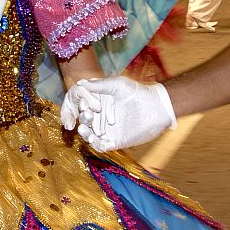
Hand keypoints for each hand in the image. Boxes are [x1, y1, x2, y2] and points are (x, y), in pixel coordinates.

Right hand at [61, 76, 176, 151]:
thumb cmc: (138, 92)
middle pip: (81, 119)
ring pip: (88, 133)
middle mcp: (99, 115)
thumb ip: (99, 86)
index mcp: (97, 101)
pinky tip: (94, 139)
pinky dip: (94, 144)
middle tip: (86, 116)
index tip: (78, 108)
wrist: (157, 108)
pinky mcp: (114, 141)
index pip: (77, 105)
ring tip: (85, 130)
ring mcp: (106, 129)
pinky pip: (99, 146)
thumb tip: (79, 84)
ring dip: (84, 133)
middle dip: (80, 118)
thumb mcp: (117, 85)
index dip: (72, 107)